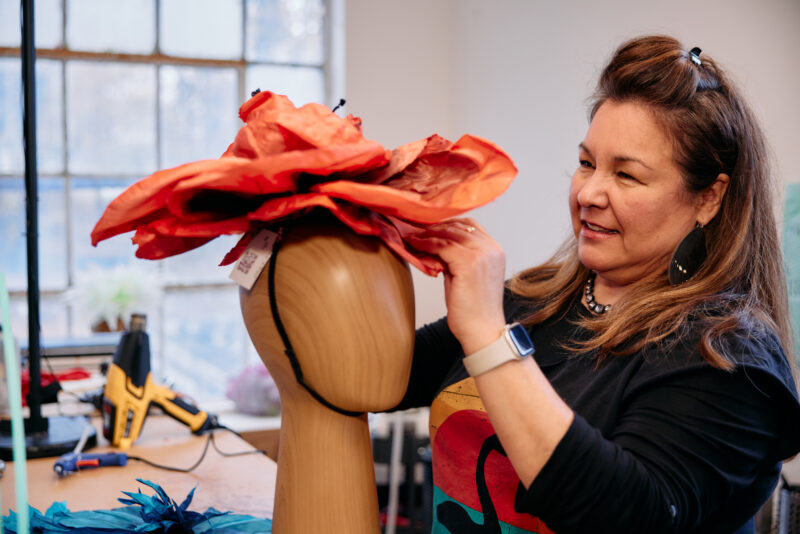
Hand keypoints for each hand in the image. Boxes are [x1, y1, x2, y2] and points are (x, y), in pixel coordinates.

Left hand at [406, 218, 505, 353]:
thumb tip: (436, 246)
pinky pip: (441, 245)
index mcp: (495, 250)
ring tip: (412, 237)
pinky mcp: (468, 263)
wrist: (482, 332)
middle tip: (416, 230)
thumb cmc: (474, 310)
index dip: (448, 224)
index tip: (429, 228)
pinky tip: (415, 246)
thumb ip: (457, 258)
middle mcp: (491, 249)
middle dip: (435, 227)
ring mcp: (481, 254)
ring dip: (428, 234)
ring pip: (448, 233)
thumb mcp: (467, 276)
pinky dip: (426, 244)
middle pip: (459, 225)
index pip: (470, 225)